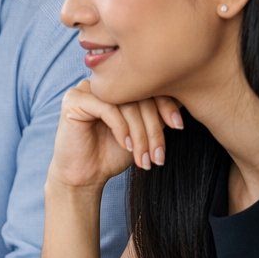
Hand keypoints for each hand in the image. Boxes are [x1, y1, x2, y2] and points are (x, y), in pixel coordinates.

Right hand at [49, 80, 183, 189]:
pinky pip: (107, 108)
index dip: (166, 105)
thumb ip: (157, 114)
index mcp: (119, 84)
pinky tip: (125, 146)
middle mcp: (103, 81)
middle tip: (157, 155)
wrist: (85, 176)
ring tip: (143, 157)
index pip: (149, 85)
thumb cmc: (113, 154)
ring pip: (125, 103)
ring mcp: (86, 88)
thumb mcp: (143, 131)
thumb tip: (185, 101)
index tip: (178, 127)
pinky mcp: (74, 100)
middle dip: (153, 128)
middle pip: (138, 95)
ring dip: (139, 134)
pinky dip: (121, 129)